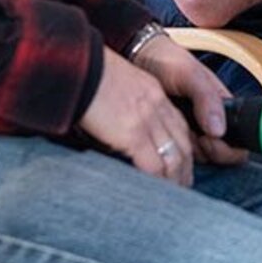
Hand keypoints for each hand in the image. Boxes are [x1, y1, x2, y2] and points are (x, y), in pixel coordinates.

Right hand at [79, 47, 197, 184]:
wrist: (76, 65)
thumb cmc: (86, 76)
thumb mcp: (118, 87)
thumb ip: (126, 107)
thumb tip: (121, 131)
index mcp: (154, 94)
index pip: (179, 127)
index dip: (184, 149)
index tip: (182, 166)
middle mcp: (157, 106)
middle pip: (182, 144)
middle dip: (184, 170)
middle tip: (182, 188)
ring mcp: (147, 120)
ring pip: (173, 158)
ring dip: (174, 181)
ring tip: (171, 197)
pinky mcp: (132, 133)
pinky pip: (153, 165)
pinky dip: (156, 182)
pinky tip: (154, 192)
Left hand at [132, 33, 248, 167]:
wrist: (137, 57)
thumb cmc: (168, 60)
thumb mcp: (191, 74)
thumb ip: (208, 98)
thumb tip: (220, 130)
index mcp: (221, 107)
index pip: (239, 139)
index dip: (229, 148)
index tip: (212, 141)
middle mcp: (208, 122)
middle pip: (220, 154)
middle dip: (208, 152)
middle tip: (193, 138)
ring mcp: (190, 131)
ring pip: (199, 157)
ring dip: (189, 153)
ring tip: (175, 134)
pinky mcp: (170, 136)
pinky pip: (177, 153)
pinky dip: (173, 151)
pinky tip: (163, 138)